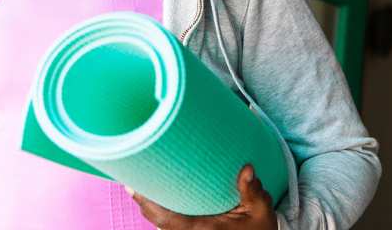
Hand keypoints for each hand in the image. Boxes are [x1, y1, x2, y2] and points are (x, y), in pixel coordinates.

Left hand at [127, 163, 278, 229]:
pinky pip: (170, 223)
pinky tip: (156, 194)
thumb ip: (252, 190)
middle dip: (144, 200)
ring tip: (139, 182)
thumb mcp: (260, 210)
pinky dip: (161, 210)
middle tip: (130, 176)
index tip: (134, 186)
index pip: (167, 219)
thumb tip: (246, 169)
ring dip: (151, 205)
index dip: (148, 203)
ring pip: (162, 222)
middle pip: (158, 219)